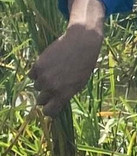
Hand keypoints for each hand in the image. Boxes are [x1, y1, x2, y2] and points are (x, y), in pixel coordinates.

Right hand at [31, 0, 105, 116]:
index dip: (49, 110)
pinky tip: (48, 65)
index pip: (49, 112)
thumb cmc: (84, 64)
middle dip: (45, 96)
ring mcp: (44, 77)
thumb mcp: (80, 83)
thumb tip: (56, 103)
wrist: (81, 43)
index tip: (50, 107)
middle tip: (52, 87)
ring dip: (43, 82)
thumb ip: (66, 93)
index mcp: (64, 94)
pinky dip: (38, 72)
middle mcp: (52, 87)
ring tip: (55, 72)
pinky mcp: (37, 66)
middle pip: (40, 100)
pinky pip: (32, 75)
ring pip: (37, 86)